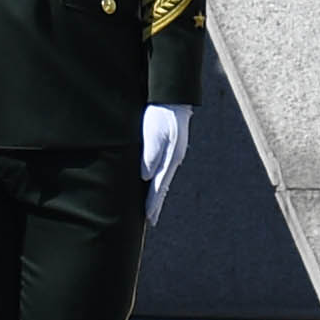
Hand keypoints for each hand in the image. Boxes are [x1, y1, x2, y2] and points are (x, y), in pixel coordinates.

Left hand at [139, 103, 191, 229]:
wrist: (171, 100)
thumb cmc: (160, 115)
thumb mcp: (152, 134)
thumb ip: (149, 156)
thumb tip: (146, 177)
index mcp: (170, 158)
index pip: (159, 186)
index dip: (153, 203)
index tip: (149, 218)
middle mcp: (173, 159)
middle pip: (163, 186)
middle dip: (156, 203)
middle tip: (150, 219)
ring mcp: (173, 154)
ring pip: (163, 179)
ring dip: (157, 194)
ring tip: (151, 207)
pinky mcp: (171, 149)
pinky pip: (163, 170)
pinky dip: (158, 181)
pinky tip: (154, 184)